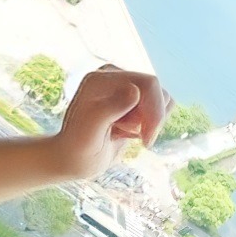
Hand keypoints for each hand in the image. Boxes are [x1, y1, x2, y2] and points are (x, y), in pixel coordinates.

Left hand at [51, 66, 172, 179]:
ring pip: (161, 97)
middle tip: (135, 138)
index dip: (154, 112)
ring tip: (123, 132)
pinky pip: (159, 105)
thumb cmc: (78, 150)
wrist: (74, 160)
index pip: (147, 84)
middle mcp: (112, 76)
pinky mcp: (131, 97)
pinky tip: (127, 131)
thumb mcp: (89, 134)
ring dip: (149, 121)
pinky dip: (150, 123)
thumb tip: (134, 91)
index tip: (145, 140)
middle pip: (156, 89)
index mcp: (100, 79)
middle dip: (153, 118)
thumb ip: (108, 110)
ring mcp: (123, 85)